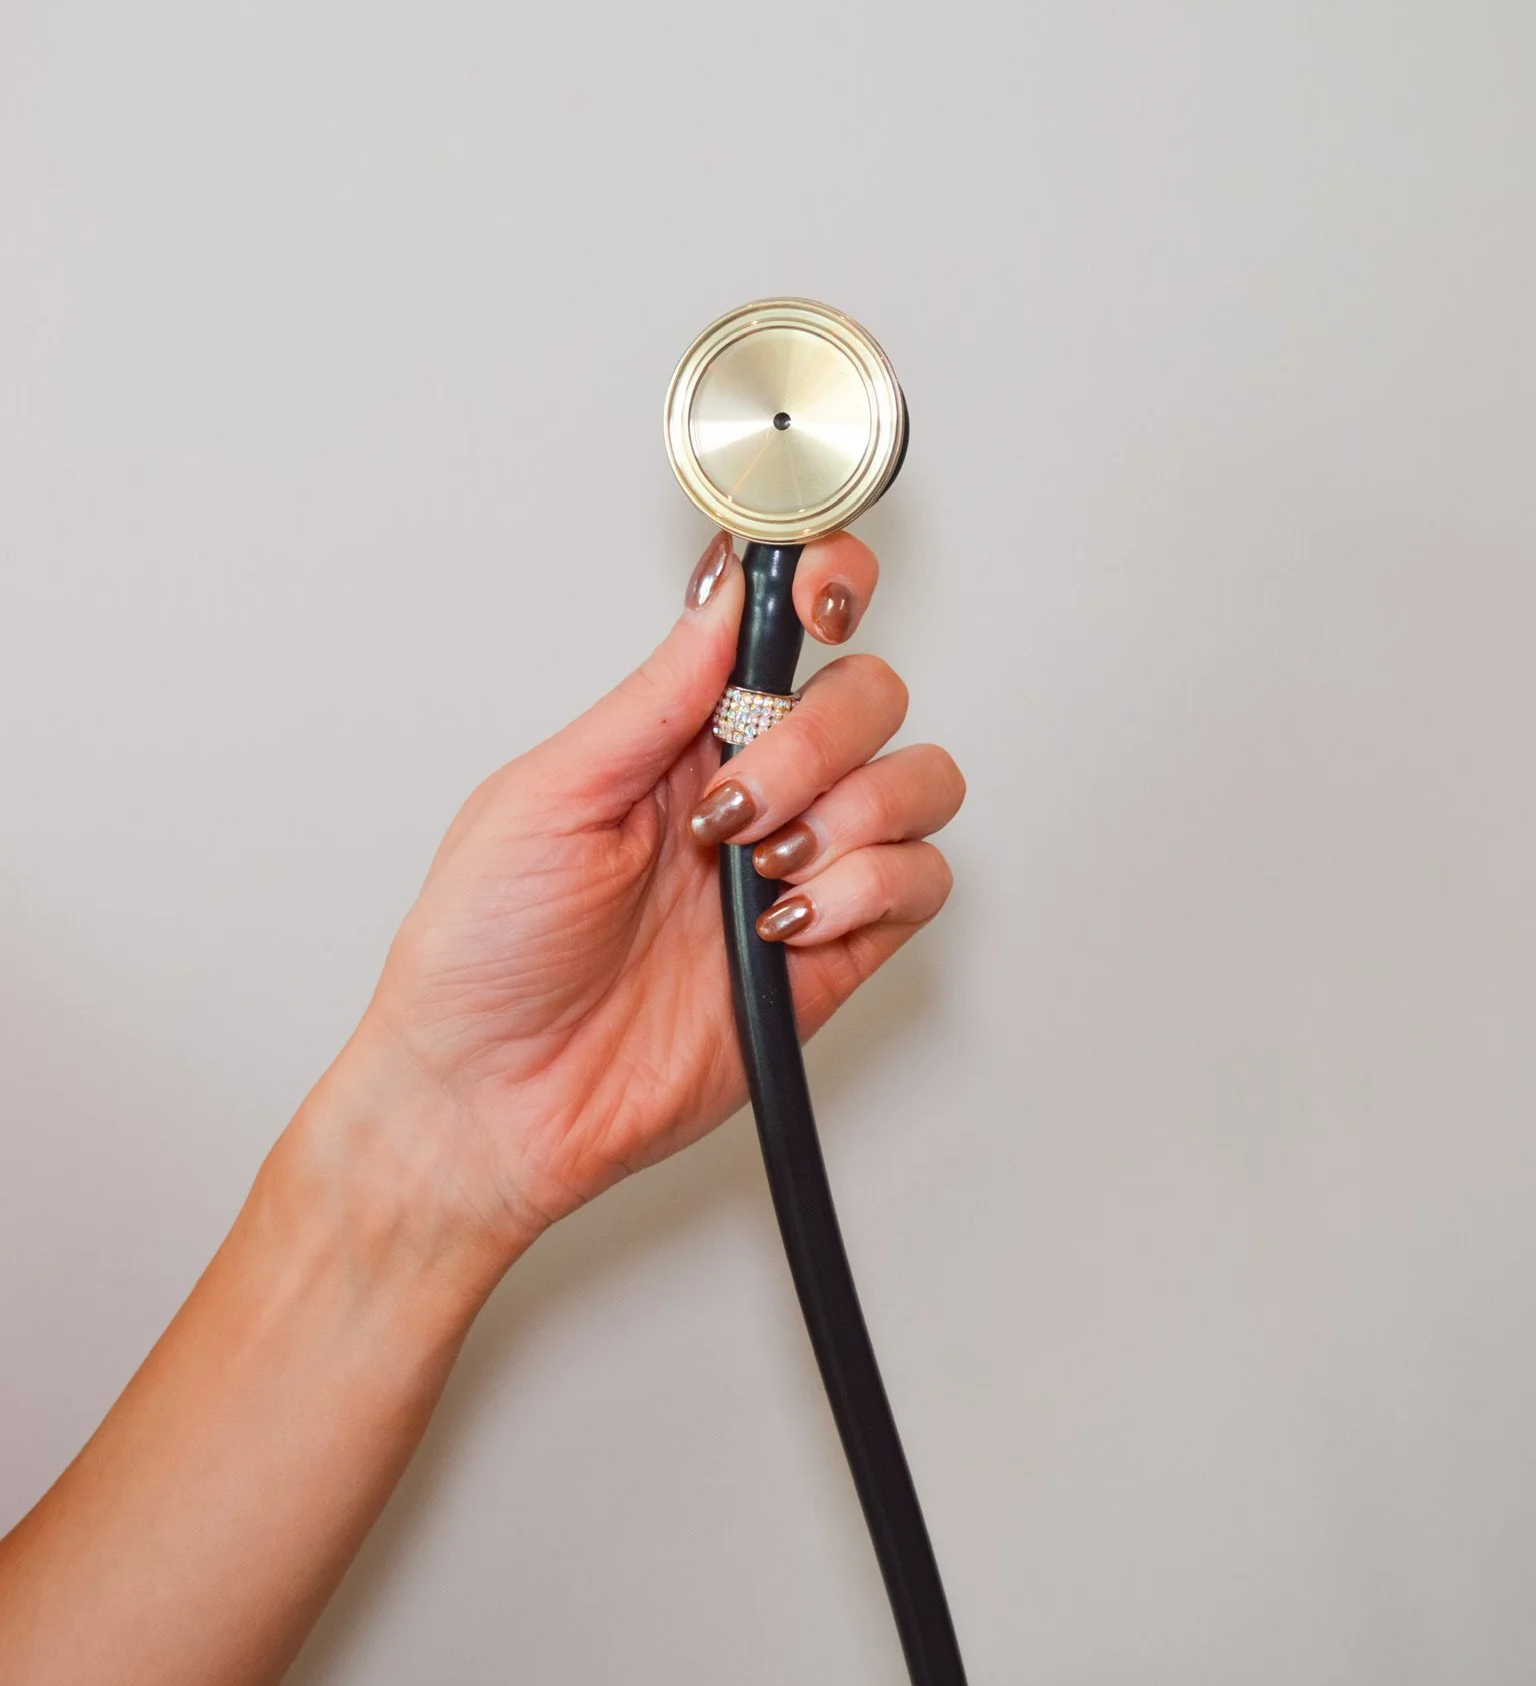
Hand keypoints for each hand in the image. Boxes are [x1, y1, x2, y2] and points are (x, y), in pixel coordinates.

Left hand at [326, 530, 964, 1292]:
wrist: (491, 1099)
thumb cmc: (483, 952)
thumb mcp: (548, 794)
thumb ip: (655, 695)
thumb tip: (721, 591)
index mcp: (680, 732)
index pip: (786, 625)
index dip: (829, 586)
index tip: (822, 598)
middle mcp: (754, 787)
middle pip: (872, 695)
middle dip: (818, 738)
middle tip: (732, 805)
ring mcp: (801, 868)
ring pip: (921, 781)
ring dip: (854, 812)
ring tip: (761, 868)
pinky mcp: (834, 954)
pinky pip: (922, 884)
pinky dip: (871, 890)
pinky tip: (785, 925)